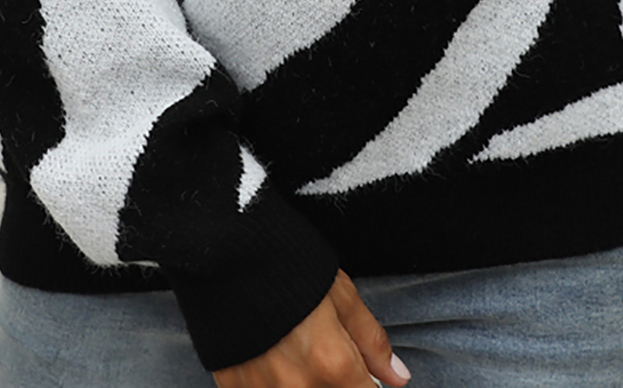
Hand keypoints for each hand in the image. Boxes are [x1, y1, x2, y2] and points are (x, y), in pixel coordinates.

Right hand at [212, 270, 409, 387]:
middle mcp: (298, 387)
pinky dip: (276, 384)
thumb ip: (370, 341)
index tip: (362, 374)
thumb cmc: (287, 264)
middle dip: (337, 382)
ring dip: (308, 383)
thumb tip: (398, 378)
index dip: (368, 386)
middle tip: (325, 352)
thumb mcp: (340, 292)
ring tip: (297, 350)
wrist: (224, 249)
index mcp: (331, 363)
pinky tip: (274, 359)